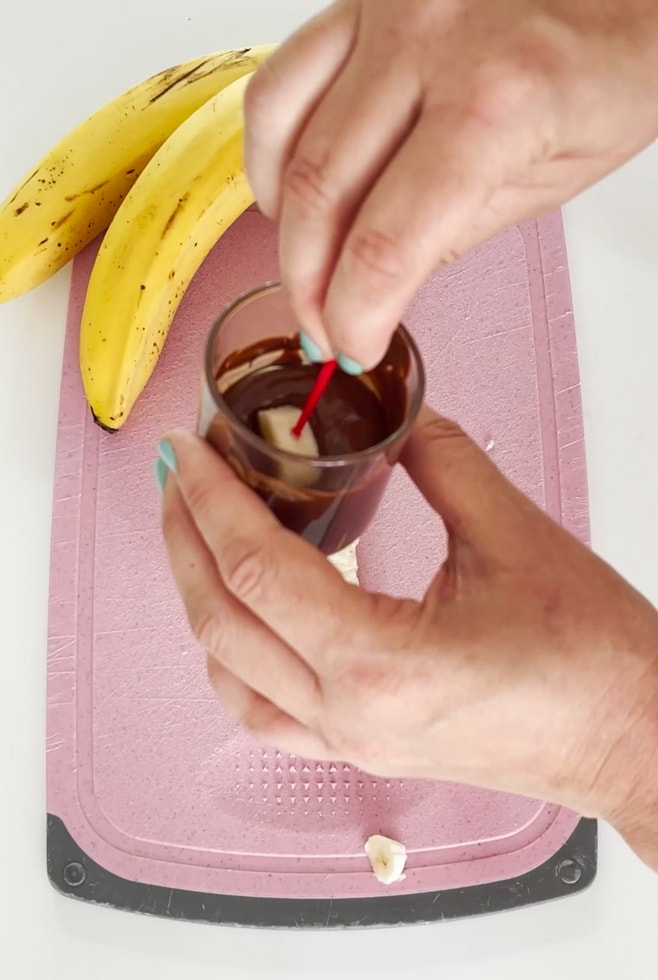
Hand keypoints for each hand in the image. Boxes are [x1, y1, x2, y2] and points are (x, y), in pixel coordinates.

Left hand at [159, 408, 657, 869]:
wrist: (632, 735)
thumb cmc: (593, 660)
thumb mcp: (513, 535)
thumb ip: (439, 461)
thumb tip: (394, 420)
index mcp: (381, 662)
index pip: (256, 566)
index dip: (209, 497)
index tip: (186, 450)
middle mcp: (349, 714)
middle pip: (221, 620)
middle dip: (183, 537)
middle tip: (176, 475)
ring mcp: (349, 742)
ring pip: (227, 676)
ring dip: (198, 597)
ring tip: (192, 534)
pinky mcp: (361, 748)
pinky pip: (262, 711)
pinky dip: (231, 657)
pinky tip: (236, 615)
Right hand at [245, 0, 657, 369]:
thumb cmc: (609, 73)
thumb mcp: (549, 183)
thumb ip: (451, 235)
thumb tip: (373, 288)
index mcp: (497, 105)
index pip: (386, 245)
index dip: (356, 314)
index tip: (353, 345)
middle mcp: (431, 44)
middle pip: (321, 196)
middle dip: (310, 285)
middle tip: (321, 325)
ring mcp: (386, 11)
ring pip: (288, 143)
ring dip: (284, 229)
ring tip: (306, 269)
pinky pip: (279, 83)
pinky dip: (268, 151)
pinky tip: (286, 191)